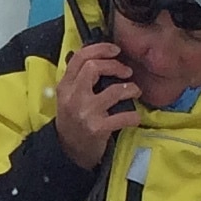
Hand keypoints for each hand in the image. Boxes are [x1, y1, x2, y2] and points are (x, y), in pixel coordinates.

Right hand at [50, 40, 139, 168]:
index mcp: (65, 86)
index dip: (100, 49)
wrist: (69, 151)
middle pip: (94, 67)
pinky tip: (135, 117)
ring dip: (131, 89)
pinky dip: (134, 116)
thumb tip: (98, 55)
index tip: (116, 50)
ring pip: (115, 90)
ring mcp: (85, 113)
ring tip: (134, 92)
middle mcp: (73, 97)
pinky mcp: (98, 129)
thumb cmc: (73, 120)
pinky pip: (124, 116)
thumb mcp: (68, 96)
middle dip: (116, 66)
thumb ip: (79, 78)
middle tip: (126, 72)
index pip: (79, 57)